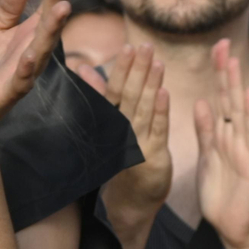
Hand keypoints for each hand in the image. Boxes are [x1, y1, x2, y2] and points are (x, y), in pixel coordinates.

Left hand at [0, 0, 69, 139]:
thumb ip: (8, 9)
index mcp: (29, 36)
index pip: (48, 5)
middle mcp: (33, 52)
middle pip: (50, 21)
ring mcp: (22, 73)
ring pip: (42, 48)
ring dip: (52, 29)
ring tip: (61, 7)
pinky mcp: (7, 92)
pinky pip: (20, 80)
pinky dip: (27, 68)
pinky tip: (30, 55)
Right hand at [101, 43, 171, 219]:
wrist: (130, 202)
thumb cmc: (119, 159)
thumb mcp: (109, 125)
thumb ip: (101, 95)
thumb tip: (84, 68)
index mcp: (110, 122)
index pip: (115, 91)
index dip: (122, 69)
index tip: (129, 47)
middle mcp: (121, 131)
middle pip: (128, 96)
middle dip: (137, 70)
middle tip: (144, 46)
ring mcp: (137, 144)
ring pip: (143, 109)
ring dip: (150, 84)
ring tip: (157, 61)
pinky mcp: (154, 156)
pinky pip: (157, 130)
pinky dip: (161, 111)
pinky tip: (164, 92)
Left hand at [194, 38, 248, 248]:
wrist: (235, 227)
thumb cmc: (222, 195)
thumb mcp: (208, 158)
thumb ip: (205, 132)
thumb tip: (200, 103)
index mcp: (223, 136)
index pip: (220, 98)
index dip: (218, 74)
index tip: (216, 48)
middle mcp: (236, 138)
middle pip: (230, 99)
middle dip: (226, 72)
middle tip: (223, 43)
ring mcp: (245, 149)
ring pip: (239, 112)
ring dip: (236, 86)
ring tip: (234, 61)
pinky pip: (248, 137)